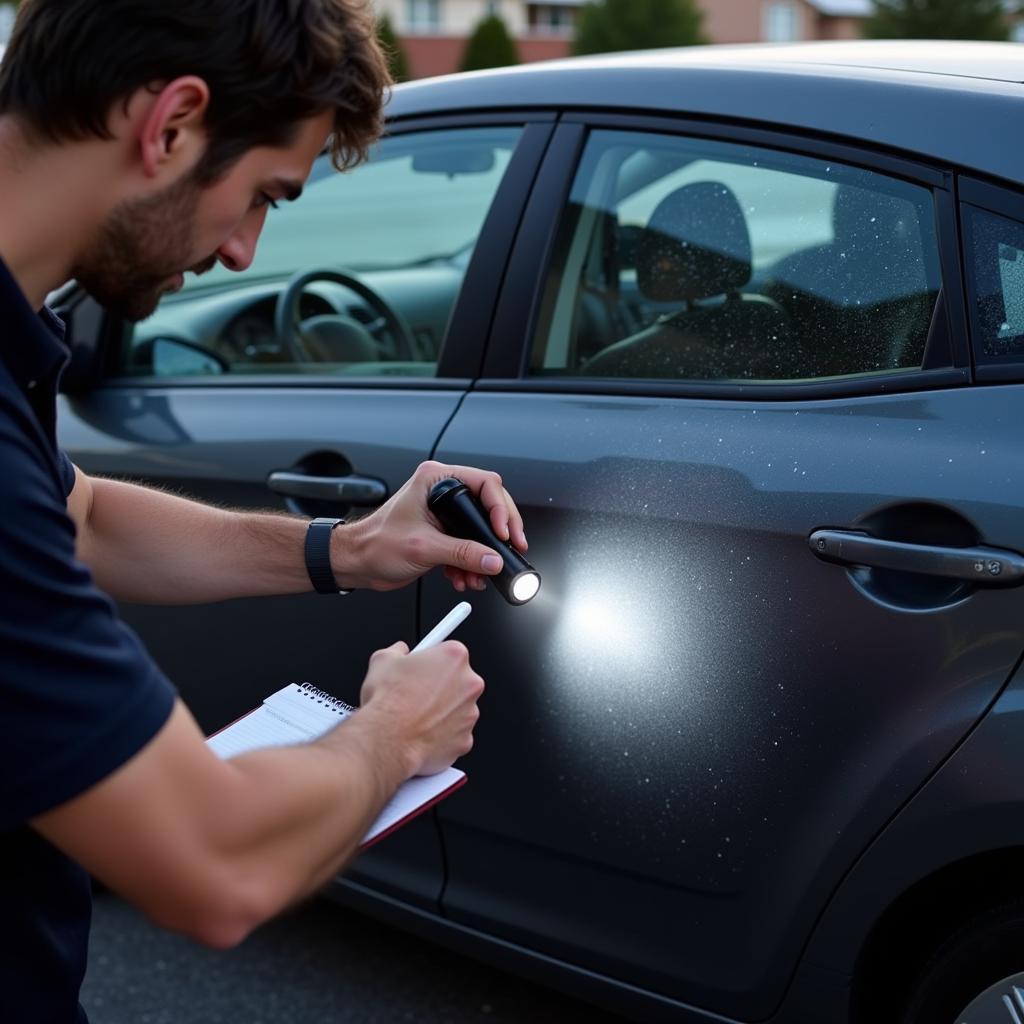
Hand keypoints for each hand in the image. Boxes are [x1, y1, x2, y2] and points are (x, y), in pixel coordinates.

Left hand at [335, 460, 527, 592]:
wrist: (358, 563)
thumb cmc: (375, 544)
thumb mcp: (423, 548)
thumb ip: (462, 553)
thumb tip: (492, 559)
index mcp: (435, 480)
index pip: (484, 484)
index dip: (500, 508)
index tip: (504, 533)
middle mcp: (442, 492)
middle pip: (489, 505)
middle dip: (499, 533)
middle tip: (511, 549)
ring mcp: (444, 513)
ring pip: (481, 529)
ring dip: (484, 555)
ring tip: (480, 574)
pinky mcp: (444, 533)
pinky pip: (470, 544)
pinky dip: (471, 563)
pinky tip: (465, 577)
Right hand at [358, 640, 484, 776]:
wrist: (387, 740)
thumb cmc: (388, 702)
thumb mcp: (383, 659)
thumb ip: (397, 650)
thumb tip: (398, 652)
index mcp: (454, 657)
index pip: (450, 651)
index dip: (433, 659)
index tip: (426, 665)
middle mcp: (469, 684)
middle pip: (458, 680)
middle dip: (439, 685)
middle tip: (416, 691)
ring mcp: (470, 713)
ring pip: (458, 708)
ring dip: (442, 709)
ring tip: (415, 714)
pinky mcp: (465, 739)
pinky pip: (455, 733)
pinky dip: (441, 733)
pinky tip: (421, 731)